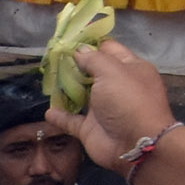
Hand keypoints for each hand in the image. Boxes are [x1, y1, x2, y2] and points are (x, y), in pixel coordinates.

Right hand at [59, 39, 173, 167]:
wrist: (136, 144)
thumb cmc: (128, 100)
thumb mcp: (112, 70)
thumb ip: (92, 59)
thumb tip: (78, 51)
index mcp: (130, 68)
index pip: (109, 49)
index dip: (90, 44)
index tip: (68, 40)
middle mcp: (117, 86)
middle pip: (93, 71)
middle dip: (74, 64)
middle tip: (53, 57)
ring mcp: (104, 109)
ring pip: (81, 95)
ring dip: (66, 88)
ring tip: (48, 79)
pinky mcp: (91, 128)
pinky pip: (72, 120)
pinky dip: (60, 115)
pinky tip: (48, 110)